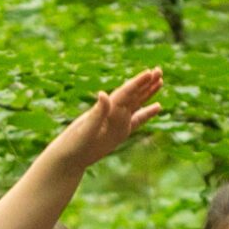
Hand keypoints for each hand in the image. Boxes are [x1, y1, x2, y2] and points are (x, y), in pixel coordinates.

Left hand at [45, 67, 163, 174]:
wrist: (68, 158)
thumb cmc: (74, 144)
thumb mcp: (86, 129)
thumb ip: (97, 113)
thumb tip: (103, 93)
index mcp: (106, 110)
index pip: (125, 93)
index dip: (138, 83)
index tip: (149, 72)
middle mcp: (113, 113)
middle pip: (133, 94)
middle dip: (146, 83)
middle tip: (158, 70)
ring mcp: (117, 122)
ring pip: (136, 103)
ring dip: (147, 93)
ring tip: (160, 81)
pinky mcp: (120, 133)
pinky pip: (137, 120)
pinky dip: (147, 113)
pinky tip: (158, 106)